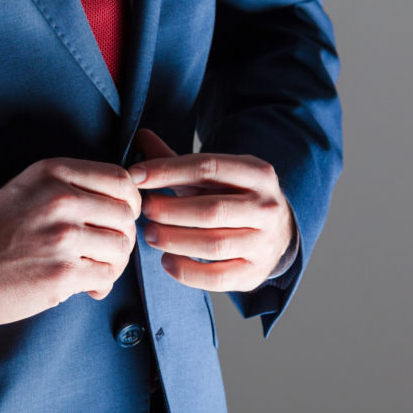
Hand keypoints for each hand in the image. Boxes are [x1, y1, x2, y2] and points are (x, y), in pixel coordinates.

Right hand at [0, 157, 140, 324]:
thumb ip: (73, 185)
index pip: (121, 179)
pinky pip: (107, 276)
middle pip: (126, 216)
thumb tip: (125, 202)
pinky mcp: (61, 274)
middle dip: (122, 236)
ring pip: (122, 247)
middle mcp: (61, 200)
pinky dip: (102, 284)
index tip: (122, 216)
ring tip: (95, 268)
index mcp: (54, 172)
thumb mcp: (29, 186)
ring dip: (114, 263)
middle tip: (105, 249)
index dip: (131, 200)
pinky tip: (86, 285)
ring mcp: (62, 237)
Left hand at [128, 128, 293, 292]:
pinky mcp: (255, 273)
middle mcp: (267, 207)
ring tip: (150, 234)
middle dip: (170, 210)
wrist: (277, 232)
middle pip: (212, 209)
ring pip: (214, 245)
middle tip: (144, 210)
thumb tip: (140, 135)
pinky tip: (166, 260)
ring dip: (174, 240)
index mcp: (257, 173)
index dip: (167, 171)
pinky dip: (186, 271)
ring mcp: (265, 243)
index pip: (208, 167)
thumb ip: (176, 159)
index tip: (135, 176)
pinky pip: (217, 277)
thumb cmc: (232, 197)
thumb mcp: (213, 175)